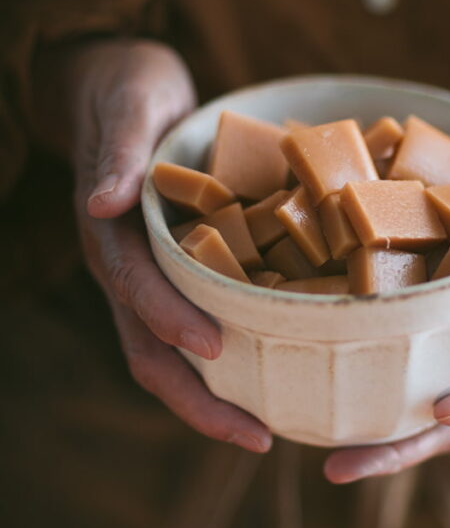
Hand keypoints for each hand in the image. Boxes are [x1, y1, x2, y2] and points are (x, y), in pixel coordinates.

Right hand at [36, 38, 270, 453]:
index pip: (136, 291)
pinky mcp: (174, 275)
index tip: (216, 350)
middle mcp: (127, 269)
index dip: (171, 322)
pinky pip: (194, 329)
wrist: (117, 90)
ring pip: (170, 355)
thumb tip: (99, 203)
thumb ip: (116, 153)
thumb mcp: (128, 106)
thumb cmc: (127, 91)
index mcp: (112, 236)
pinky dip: (227, 362)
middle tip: (258, 437)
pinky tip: (271, 374)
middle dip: (197, 400)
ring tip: (267, 431)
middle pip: (150, 351)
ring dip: (212, 398)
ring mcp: (149, 279)